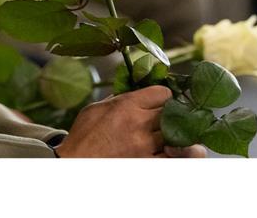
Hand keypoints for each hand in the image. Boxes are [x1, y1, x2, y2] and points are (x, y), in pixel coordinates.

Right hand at [54, 86, 203, 157]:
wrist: (75, 164)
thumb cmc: (83, 137)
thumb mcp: (97, 108)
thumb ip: (120, 99)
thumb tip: (136, 92)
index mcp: (126, 105)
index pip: (162, 93)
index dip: (164, 96)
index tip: (161, 101)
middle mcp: (139, 124)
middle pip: (172, 112)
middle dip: (171, 114)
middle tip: (168, 117)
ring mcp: (146, 146)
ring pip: (178, 135)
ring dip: (178, 134)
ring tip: (177, 134)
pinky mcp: (148, 164)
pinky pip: (175, 158)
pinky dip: (181, 153)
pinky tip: (178, 150)